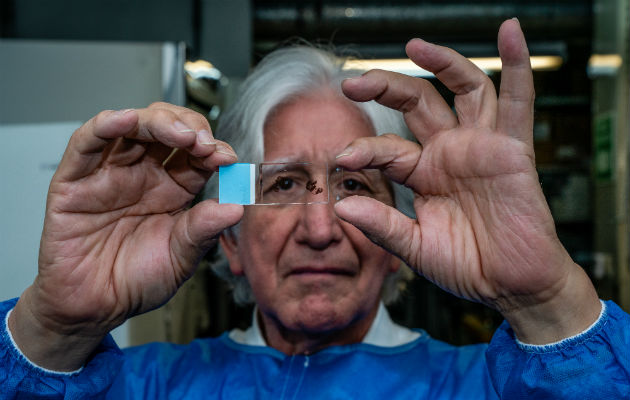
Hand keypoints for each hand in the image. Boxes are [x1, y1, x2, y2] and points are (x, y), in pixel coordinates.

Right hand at [10, 103, 242, 369]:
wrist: (95, 308)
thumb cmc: (137, 281)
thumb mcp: (181, 258)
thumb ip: (204, 230)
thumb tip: (237, 207)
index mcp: (173, 189)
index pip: (195, 154)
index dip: (212, 149)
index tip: (227, 158)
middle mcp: (143, 174)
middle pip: (166, 130)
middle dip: (189, 128)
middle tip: (204, 143)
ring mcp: (109, 174)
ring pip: (132, 128)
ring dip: (157, 121)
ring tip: (180, 133)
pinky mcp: (74, 180)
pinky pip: (87, 144)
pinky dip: (106, 126)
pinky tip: (127, 120)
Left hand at [335, 19, 599, 342]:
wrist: (511, 285)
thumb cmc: (468, 266)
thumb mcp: (416, 248)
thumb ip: (382, 225)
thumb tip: (341, 206)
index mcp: (421, 174)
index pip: (388, 149)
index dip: (365, 149)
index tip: (342, 158)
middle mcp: (448, 153)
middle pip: (417, 102)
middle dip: (384, 87)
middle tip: (352, 82)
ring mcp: (480, 146)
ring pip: (462, 89)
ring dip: (442, 63)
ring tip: (413, 46)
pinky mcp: (513, 150)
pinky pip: (518, 101)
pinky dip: (517, 65)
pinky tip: (510, 33)